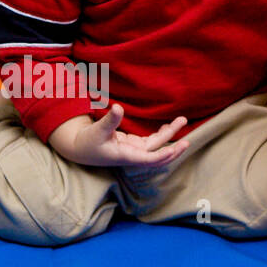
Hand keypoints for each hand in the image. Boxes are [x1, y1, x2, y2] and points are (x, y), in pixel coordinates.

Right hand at [47, 105, 188, 167]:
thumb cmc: (87, 142)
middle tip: (188, 140)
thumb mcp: (97, 130)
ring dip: (168, 136)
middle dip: (173, 148)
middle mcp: (133, 155)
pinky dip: (160, 136)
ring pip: (156, 147)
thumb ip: (109, 120)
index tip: (175, 148)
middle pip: (158, 154)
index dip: (163, 155)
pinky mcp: (131, 145)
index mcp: (126, 155)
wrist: (79, 149)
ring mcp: (133, 150)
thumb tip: (118, 107)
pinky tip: (166, 127)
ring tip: (181, 122)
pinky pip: (150, 143)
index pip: (149, 159)